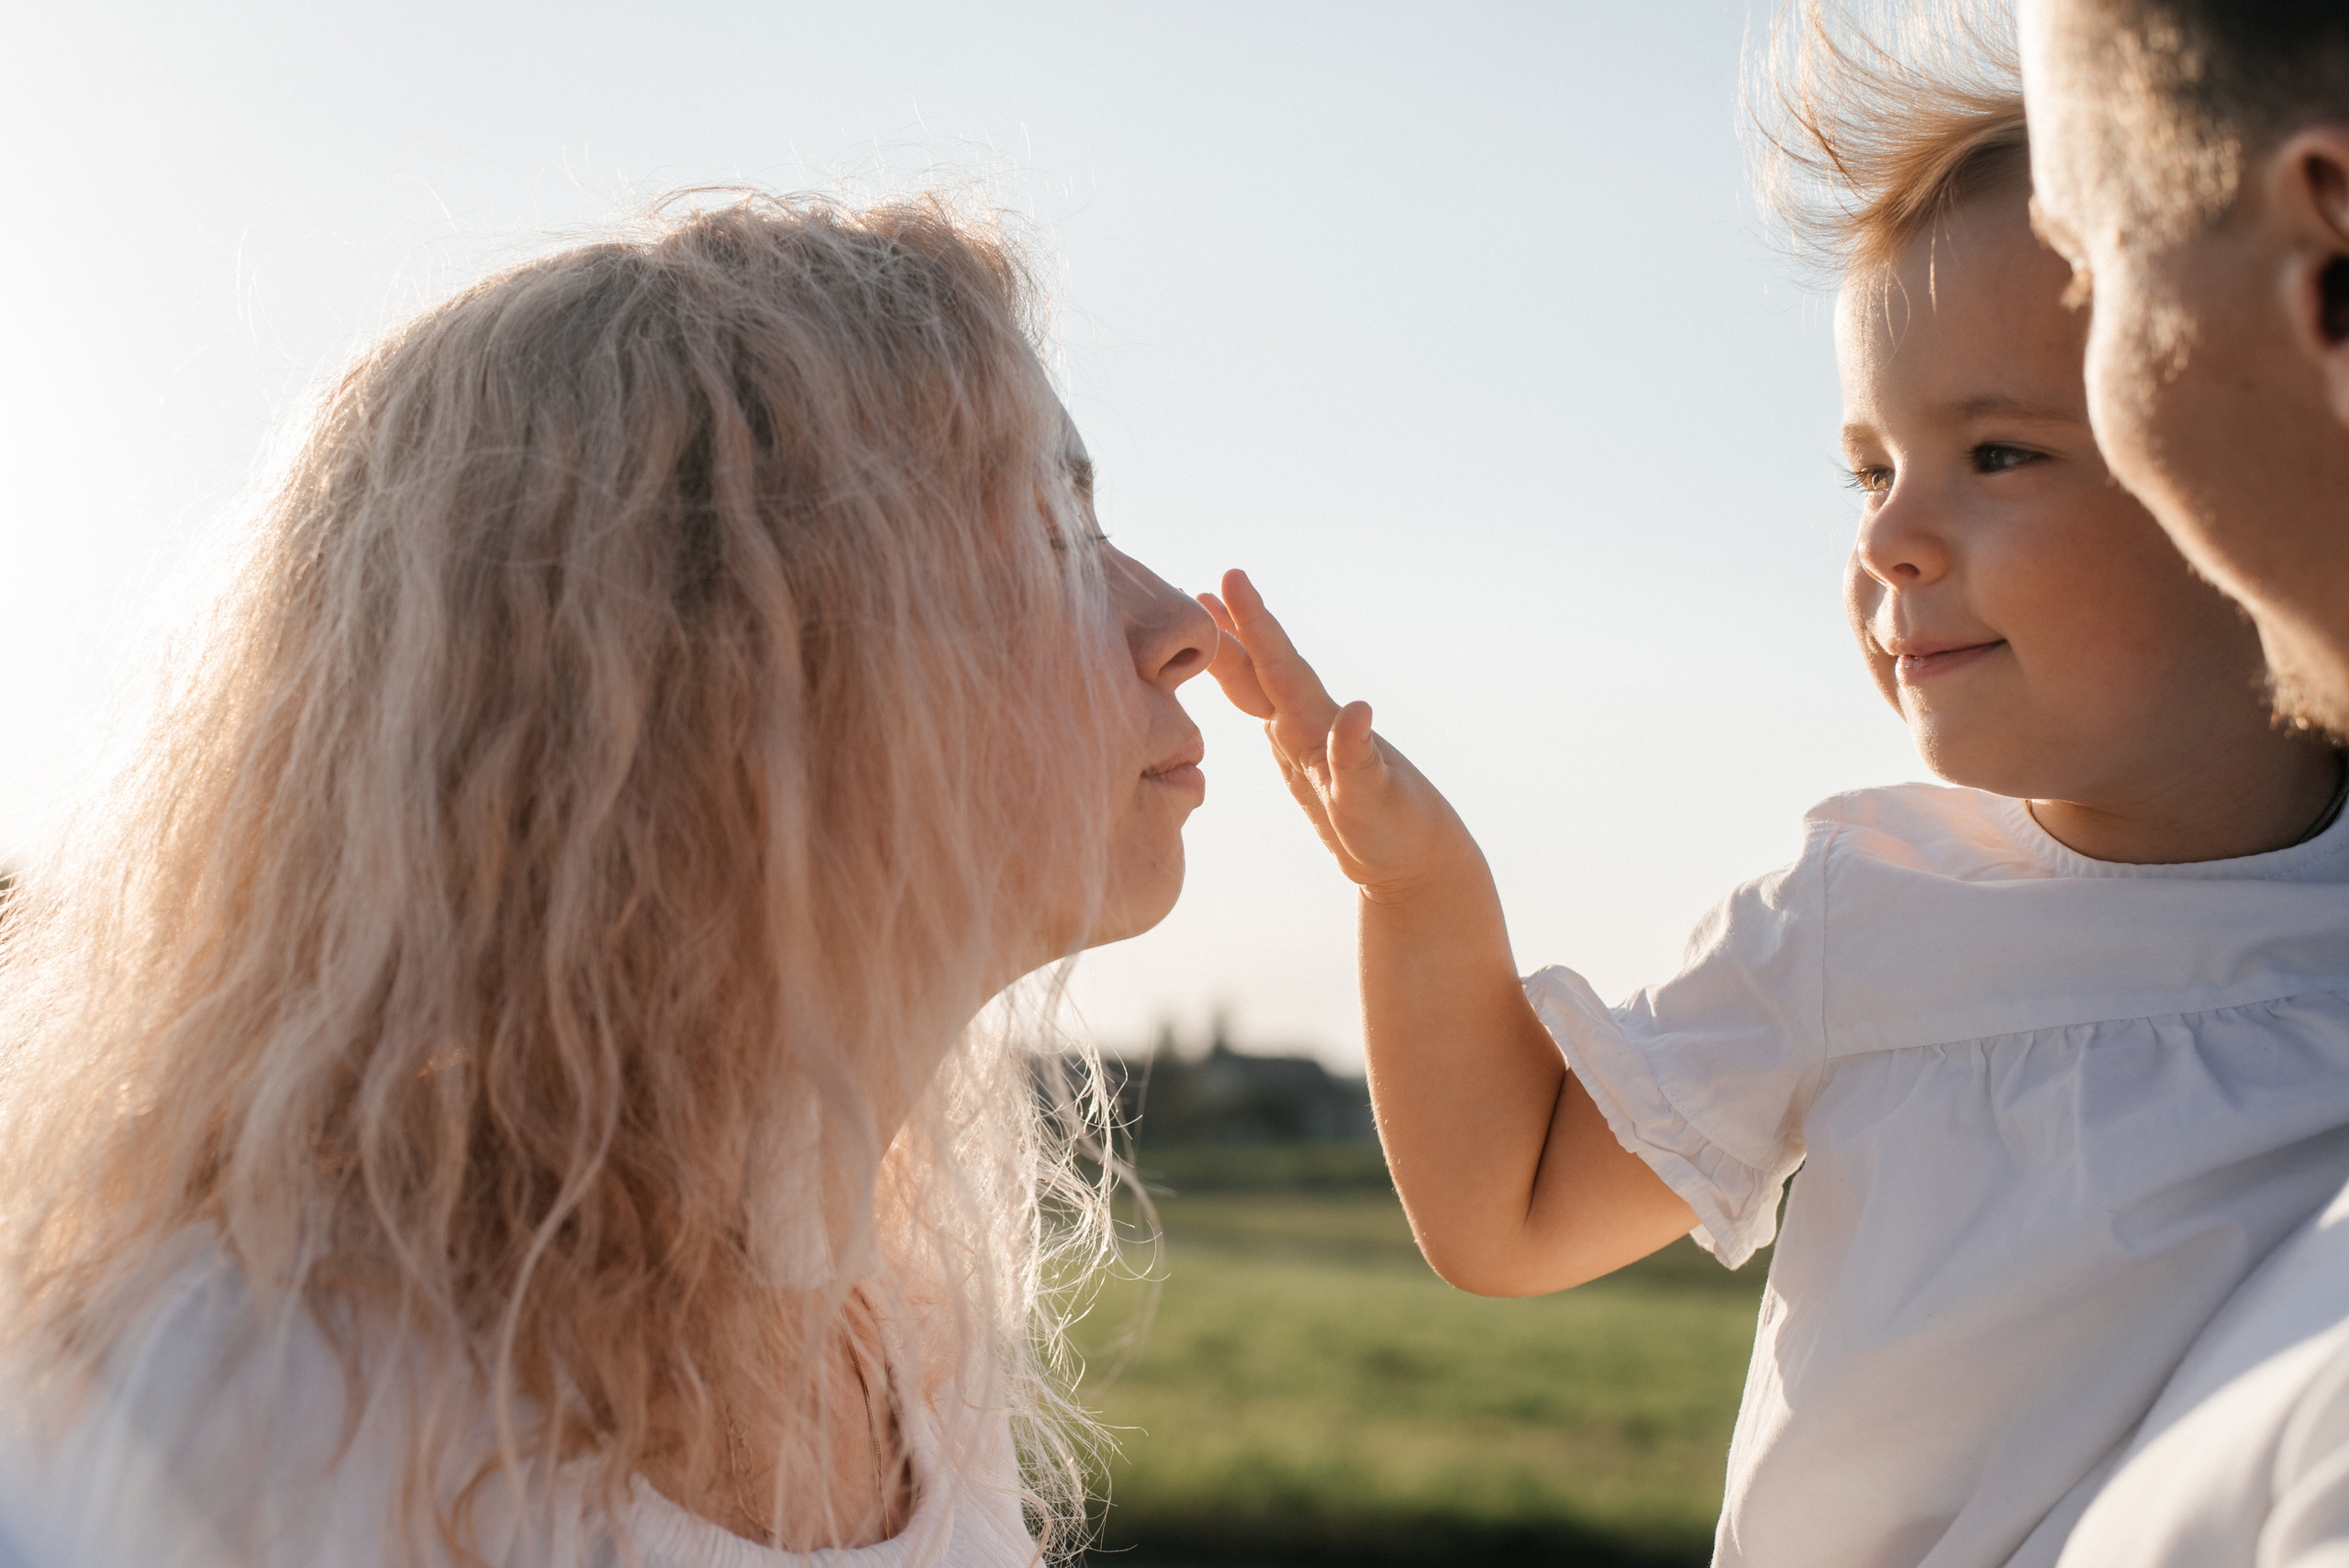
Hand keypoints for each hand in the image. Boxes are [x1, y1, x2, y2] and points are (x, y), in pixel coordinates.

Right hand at [1201, 569, 1477, 898]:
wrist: (1415, 857)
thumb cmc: (1398, 830)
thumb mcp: (1373, 798)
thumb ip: (1357, 756)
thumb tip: (1357, 709)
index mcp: (1319, 725)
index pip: (1279, 665)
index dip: (1254, 623)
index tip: (1232, 578)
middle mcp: (1310, 722)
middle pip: (1264, 665)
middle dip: (1234, 627)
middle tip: (1199, 590)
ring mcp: (1305, 738)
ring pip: (1260, 683)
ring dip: (1235, 651)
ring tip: (1207, 618)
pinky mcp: (1301, 758)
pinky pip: (1265, 709)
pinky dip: (1246, 686)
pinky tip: (1237, 678)